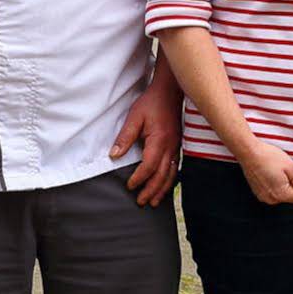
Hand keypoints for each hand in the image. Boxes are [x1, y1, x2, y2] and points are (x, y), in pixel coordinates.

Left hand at [113, 83, 181, 206]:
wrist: (170, 91)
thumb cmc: (152, 102)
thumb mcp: (134, 117)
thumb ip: (125, 137)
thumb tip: (114, 155)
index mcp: (159, 140)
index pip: (149, 166)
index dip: (139, 178)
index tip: (130, 186)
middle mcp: (171, 146)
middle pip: (162, 175)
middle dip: (151, 190)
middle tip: (142, 202)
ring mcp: (176, 146)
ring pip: (171, 174)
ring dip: (162, 189)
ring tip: (154, 201)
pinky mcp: (178, 145)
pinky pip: (175, 167)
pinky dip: (170, 179)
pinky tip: (165, 186)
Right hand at [237, 141, 292, 204]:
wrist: (249, 152)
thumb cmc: (269, 157)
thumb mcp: (291, 168)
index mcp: (281, 195)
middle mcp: (271, 199)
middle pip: (291, 196)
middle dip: (292, 184)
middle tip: (284, 170)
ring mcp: (263, 196)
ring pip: (282, 194)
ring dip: (283, 184)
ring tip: (275, 170)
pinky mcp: (258, 192)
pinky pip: (272, 191)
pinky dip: (274, 183)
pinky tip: (270, 172)